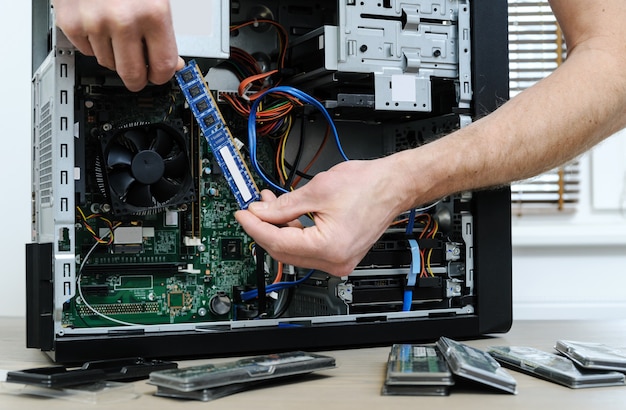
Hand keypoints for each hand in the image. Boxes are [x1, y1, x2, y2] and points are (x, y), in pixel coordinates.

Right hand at [53, 0, 183, 90]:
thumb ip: (165, 31)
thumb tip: (173, 64)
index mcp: (153, 13)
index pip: (163, 67)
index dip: (161, 76)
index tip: (158, 76)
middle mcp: (124, 20)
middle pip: (133, 75)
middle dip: (138, 79)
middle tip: (139, 75)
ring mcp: (94, 23)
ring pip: (108, 63)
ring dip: (114, 56)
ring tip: (116, 34)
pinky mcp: (70, 23)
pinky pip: (86, 50)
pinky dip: (93, 43)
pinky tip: (99, 25)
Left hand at [235, 158, 414, 275]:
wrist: (394, 186)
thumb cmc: (368, 186)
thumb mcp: (317, 191)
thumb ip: (283, 206)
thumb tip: (259, 213)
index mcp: (330, 248)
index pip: (279, 243)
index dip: (255, 227)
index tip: (241, 215)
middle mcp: (335, 261)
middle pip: (284, 251)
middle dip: (265, 228)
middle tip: (252, 208)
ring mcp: (339, 261)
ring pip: (294, 249)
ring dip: (278, 228)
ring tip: (268, 203)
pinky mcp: (340, 254)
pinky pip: (308, 247)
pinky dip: (294, 231)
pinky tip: (286, 213)